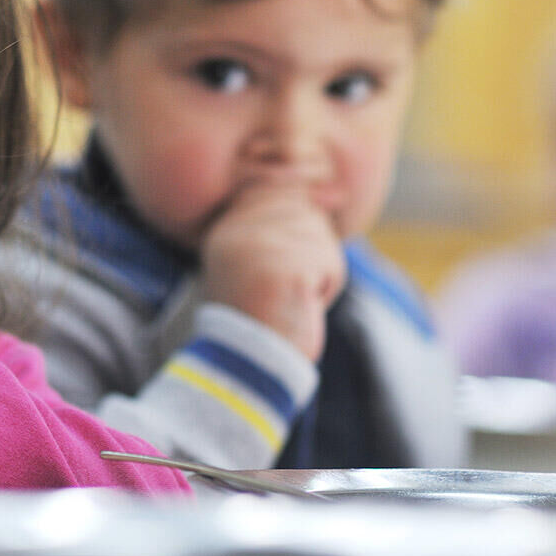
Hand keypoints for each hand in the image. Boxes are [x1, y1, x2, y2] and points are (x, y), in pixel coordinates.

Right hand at [199, 181, 343, 360]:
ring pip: (320, 235)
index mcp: (223, 230)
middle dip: (311, 246)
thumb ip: (278, 226)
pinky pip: (332, 263)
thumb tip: (330, 192)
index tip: (292, 258)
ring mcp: (259, 248)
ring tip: (293, 298)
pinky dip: (328, 286)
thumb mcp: (258, 265)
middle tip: (288, 286)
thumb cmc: (261, 320)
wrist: (251, 366)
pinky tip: (302, 306)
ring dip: (322, 268)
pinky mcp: (287, 268)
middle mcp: (236, 232)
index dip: (296, 211)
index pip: (272, 188)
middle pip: (302, 209)